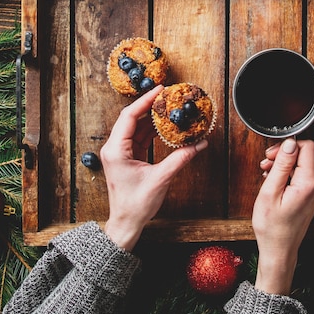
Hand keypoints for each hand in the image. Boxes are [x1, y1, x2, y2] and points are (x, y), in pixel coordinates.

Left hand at [100, 85, 207, 250]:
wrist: (126, 223)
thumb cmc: (136, 205)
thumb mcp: (161, 179)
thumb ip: (180, 158)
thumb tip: (199, 144)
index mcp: (116, 150)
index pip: (130, 117)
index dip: (145, 101)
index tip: (160, 90)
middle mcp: (114, 148)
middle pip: (131, 118)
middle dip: (149, 106)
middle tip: (166, 95)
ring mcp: (120, 152)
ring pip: (136, 127)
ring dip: (151, 117)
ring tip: (167, 107)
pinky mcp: (127, 157)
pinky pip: (139, 137)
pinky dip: (151, 130)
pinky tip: (164, 125)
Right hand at [253, 138, 313, 294]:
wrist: (279, 250)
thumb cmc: (272, 227)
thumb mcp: (270, 192)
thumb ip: (282, 165)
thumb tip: (290, 143)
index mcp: (310, 184)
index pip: (308, 147)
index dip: (288, 146)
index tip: (272, 155)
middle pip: (308, 152)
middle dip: (286, 153)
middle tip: (268, 162)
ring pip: (305, 162)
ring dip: (286, 162)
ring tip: (268, 172)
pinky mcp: (313, 194)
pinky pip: (304, 173)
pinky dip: (289, 172)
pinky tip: (275, 180)